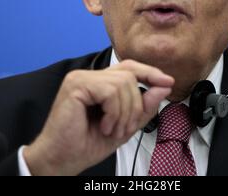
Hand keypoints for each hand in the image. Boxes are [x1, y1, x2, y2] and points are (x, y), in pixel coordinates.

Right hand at [23, 59, 173, 175]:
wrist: (60, 160)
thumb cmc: (85, 144)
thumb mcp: (124, 126)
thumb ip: (144, 107)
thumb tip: (162, 87)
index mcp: (99, 83)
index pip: (129, 68)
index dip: (149, 73)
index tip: (168, 82)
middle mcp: (89, 76)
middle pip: (129, 75)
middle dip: (136, 105)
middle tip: (124, 128)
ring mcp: (81, 78)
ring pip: (123, 83)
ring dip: (124, 113)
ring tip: (111, 129)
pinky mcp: (76, 85)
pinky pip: (110, 91)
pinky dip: (114, 112)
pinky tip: (104, 125)